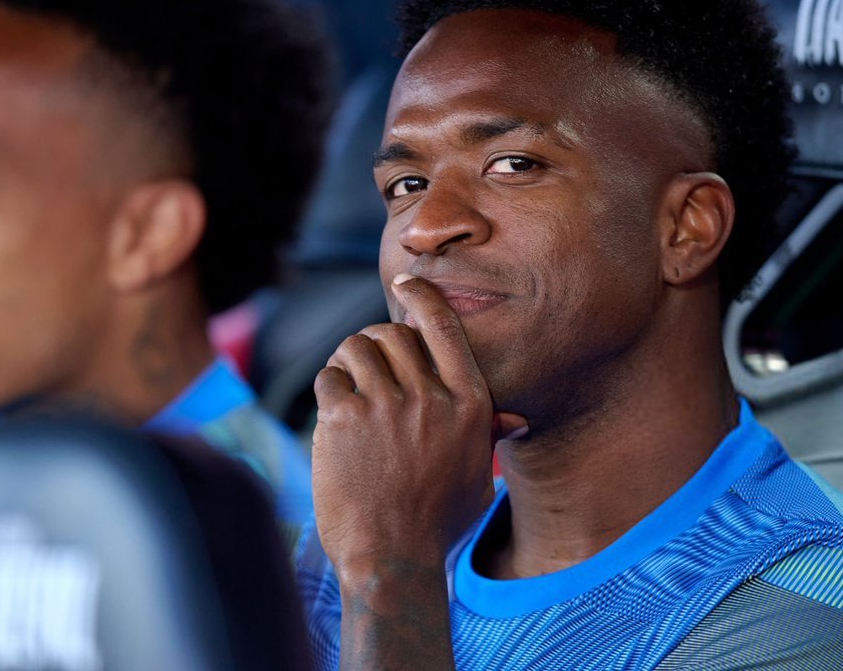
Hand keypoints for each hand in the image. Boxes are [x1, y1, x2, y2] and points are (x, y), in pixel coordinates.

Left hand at [312, 273, 526, 581]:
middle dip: (375, 342)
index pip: (444, 327)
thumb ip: (488, 438)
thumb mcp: (478, 477)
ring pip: (356, 348)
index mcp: (469, 404)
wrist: (392, 559)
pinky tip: (332, 415)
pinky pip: (329, 377)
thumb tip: (514, 418)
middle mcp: (431, 396)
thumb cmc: (437, 523)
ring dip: (347, 361)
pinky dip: (327, 389)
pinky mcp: (345, 417)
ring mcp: (387, 404)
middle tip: (366, 364)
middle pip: (393, 333)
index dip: (422, 298)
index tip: (406, 284)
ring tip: (346, 386)